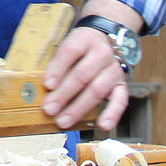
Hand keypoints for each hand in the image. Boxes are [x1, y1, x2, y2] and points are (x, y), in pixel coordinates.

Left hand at [40, 0, 142, 130]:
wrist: (104, 40)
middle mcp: (102, 53)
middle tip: (49, 109)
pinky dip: (112, 114)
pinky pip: (120, 100)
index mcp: (84, 39)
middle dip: (64, 94)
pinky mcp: (121, 84)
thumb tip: (44, 87)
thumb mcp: (66, 46)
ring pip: (97, 90)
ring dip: (79, 108)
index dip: (58, 69)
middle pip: (82, 75)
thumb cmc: (79, 49)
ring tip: (63, 120)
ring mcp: (113, 69)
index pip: (70, 52)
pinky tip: (102, 125)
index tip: (47, 85)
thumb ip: (56, 63)